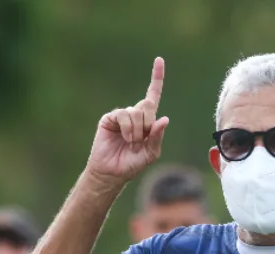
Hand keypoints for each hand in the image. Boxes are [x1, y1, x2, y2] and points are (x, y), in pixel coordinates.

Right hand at [85, 57, 169, 183]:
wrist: (112, 172)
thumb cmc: (132, 164)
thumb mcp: (151, 153)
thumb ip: (157, 137)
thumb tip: (165, 119)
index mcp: (147, 120)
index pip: (153, 96)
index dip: (156, 78)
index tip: (159, 60)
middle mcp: (135, 114)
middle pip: (149, 106)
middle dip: (148, 125)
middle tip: (140, 141)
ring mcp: (122, 115)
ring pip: (137, 112)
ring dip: (137, 131)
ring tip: (131, 143)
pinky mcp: (110, 118)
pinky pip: (123, 115)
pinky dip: (128, 129)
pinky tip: (124, 138)